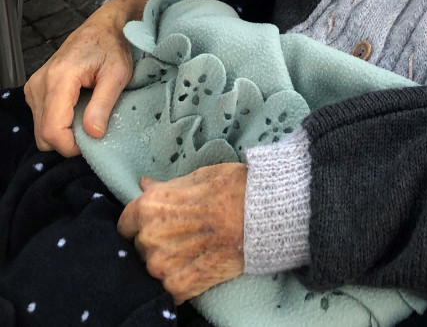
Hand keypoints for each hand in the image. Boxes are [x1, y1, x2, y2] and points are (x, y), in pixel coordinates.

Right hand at [24, 0, 148, 156]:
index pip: (52, 129)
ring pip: (41, 130)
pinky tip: (77, 109)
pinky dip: (58, 122)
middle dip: (68, 141)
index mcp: (59, 78)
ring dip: (63, 132)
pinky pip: (41, 119)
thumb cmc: (112, 47)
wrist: (102, 27)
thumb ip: (104, 104)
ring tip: (87, 115)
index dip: (71, 146)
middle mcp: (39, 83)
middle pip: (43, 135)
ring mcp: (34, 86)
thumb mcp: (118, 74)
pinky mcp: (34, 89)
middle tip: (93, 129)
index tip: (93, 141)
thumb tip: (93, 134)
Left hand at [117, 164, 246, 302]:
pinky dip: (180, 281)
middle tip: (183, 234)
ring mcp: (163, 264)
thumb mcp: (197, 178)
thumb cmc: (231, 188)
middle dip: (156, 241)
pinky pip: (168, 288)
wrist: (261, 214)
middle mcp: (150, 236)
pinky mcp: (179, 285)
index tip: (155, 224)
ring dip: (168, 262)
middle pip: (140, 246)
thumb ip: (165, 188)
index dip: (140, 223)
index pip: (125, 224)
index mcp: (150, 206)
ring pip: (153, 268)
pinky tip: (198, 266)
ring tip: (194, 250)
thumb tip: (144, 186)